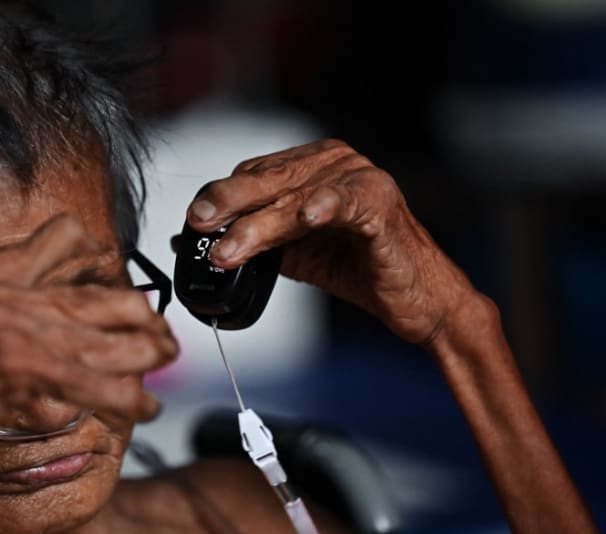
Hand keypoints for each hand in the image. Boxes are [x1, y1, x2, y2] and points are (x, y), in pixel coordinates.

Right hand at [0, 215, 177, 511]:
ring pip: (104, 336)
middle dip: (140, 314)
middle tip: (161, 330)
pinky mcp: (20, 372)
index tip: (110, 265)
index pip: (52, 240)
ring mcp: (8, 330)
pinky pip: (95, 383)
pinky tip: (145, 405)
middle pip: (94, 293)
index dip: (92, 251)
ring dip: (146, 353)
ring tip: (164, 361)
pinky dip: (128, 396)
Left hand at [184, 140, 475, 344]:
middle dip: (230, 203)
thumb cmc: (359, 267)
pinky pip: (349, 201)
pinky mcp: (383, 204)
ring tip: (230, 250)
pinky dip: (327, 206)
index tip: (192, 222)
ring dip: (260, 224)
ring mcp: (361, 179)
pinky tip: (308, 216)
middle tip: (199, 224)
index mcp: (312, 168)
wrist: (413, 298)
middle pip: (270, 179)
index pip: (255, 175)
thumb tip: (196, 244)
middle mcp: (335, 163)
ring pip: (298, 196)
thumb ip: (254, 241)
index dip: (221, 197)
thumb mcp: (295, 253)